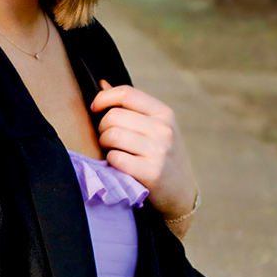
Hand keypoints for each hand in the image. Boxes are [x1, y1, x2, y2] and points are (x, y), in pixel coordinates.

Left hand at [90, 80, 197, 230]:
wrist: (181, 193)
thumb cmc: (161, 156)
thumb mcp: (154, 127)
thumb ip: (129, 106)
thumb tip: (102, 83)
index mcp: (164, 113)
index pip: (126, 93)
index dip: (103, 98)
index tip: (95, 108)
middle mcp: (164, 129)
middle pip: (114, 116)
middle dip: (102, 127)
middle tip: (107, 139)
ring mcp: (159, 151)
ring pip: (112, 135)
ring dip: (105, 144)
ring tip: (111, 150)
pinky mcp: (151, 173)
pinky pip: (115, 158)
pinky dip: (111, 162)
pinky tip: (119, 165)